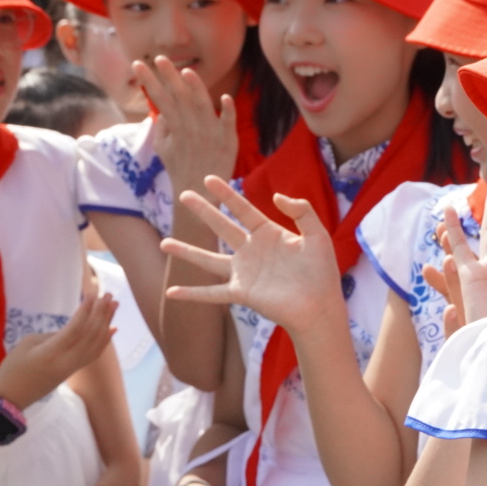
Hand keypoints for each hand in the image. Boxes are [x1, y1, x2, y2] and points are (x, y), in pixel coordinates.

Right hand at [0, 293, 117, 408]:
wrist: (11, 399)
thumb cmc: (13, 368)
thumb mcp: (27, 344)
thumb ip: (52, 335)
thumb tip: (72, 329)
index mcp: (51, 353)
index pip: (76, 329)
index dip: (86, 310)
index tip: (92, 293)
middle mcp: (67, 361)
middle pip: (90, 335)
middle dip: (101, 313)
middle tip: (108, 294)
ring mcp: (72, 368)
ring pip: (96, 344)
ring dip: (106, 322)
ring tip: (114, 304)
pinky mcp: (73, 371)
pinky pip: (94, 354)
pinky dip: (105, 340)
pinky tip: (112, 328)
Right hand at [135, 56, 237, 191]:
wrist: (198, 194)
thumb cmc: (180, 168)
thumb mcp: (163, 148)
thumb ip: (162, 126)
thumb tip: (161, 109)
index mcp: (175, 127)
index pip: (160, 99)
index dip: (149, 81)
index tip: (137, 64)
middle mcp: (191, 128)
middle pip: (179, 98)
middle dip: (168, 77)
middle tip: (158, 58)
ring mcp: (210, 134)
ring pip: (202, 106)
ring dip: (195, 89)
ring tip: (185, 71)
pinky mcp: (228, 142)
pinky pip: (228, 125)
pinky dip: (227, 112)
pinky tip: (225, 97)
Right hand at [161, 176, 344, 337]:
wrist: (320, 306)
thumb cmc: (321, 272)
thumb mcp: (317, 235)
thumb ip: (302, 211)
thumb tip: (276, 196)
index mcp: (268, 234)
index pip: (243, 209)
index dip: (226, 194)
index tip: (208, 179)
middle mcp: (251, 251)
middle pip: (222, 227)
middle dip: (203, 211)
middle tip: (184, 195)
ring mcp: (244, 272)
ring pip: (209, 259)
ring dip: (187, 252)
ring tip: (164, 243)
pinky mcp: (242, 294)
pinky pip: (212, 293)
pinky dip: (191, 293)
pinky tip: (171, 292)